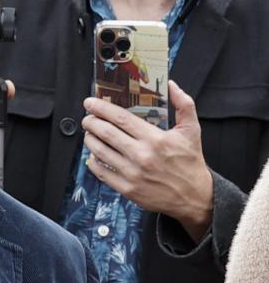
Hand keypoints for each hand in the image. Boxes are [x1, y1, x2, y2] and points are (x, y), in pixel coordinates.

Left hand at [82, 80, 212, 240]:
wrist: (195, 197)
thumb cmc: (190, 162)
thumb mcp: (192, 131)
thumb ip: (184, 105)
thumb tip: (171, 85)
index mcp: (155, 139)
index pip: (120, 118)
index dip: (101, 108)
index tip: (90, 102)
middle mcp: (141, 155)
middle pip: (105, 133)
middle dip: (91, 122)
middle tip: (87, 117)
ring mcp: (133, 173)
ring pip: (99, 151)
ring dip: (89, 139)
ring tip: (89, 133)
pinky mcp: (127, 189)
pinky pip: (101, 172)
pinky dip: (93, 161)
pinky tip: (94, 154)